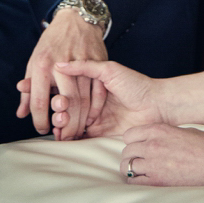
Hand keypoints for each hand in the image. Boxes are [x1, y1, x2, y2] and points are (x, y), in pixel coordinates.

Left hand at [16, 9, 107, 139]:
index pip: (39, 102)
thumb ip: (28, 90)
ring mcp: (81, 63)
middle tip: (63, 138)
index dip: (40, 122)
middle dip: (65, 126)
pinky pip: (98, 92)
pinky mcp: (97, 62)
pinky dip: (95, 108)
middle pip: (66, 104)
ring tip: (76, 133)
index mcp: (42, 66)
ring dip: (80, 121)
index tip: (43, 130)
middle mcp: (61, 65)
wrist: (75, 19)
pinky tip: (91, 118)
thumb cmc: (51, 43)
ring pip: (83, 100)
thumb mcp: (34, 62)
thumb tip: (21, 114)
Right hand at [52, 57, 167, 138]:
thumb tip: (59, 64)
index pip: (66, 90)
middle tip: (58, 111)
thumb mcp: (109, 70)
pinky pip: (80, 137)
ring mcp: (94, 119)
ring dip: (60, 124)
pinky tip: (62, 137)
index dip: (55, 93)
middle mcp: (90, 103)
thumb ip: (85, 67)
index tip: (47, 95)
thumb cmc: (135, 84)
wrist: (156, 106)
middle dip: (57, 111)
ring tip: (60, 123)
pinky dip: (69, 138)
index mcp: (90, 86)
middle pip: (66, 108)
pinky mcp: (99, 134)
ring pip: (70, 123)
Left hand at [120, 124, 203, 186]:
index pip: (129, 134)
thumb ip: (163, 134)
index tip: (138, 147)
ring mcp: (153, 164)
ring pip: (127, 166)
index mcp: (159, 130)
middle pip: (127, 151)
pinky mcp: (157, 182)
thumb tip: (151, 140)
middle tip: (139, 162)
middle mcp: (152, 145)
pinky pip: (134, 182)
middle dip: (131, 156)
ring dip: (132, 170)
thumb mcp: (182, 130)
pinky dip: (136, 182)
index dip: (133, 141)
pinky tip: (144, 182)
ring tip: (140, 173)